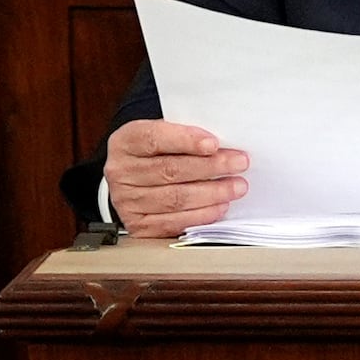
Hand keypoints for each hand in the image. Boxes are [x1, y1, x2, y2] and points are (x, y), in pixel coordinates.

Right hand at [104, 118, 246, 232]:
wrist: (134, 178)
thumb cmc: (156, 153)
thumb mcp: (162, 134)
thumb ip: (184, 136)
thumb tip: (223, 145)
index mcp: (125, 142)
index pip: (154, 139)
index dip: (185, 140)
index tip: (214, 144)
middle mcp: (120, 172)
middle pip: (169, 170)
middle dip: (210, 167)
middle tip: (239, 164)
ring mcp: (126, 201)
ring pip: (175, 198)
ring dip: (212, 193)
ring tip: (236, 186)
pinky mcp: (138, 225)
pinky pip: (173, 222)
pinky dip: (201, 215)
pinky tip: (220, 207)